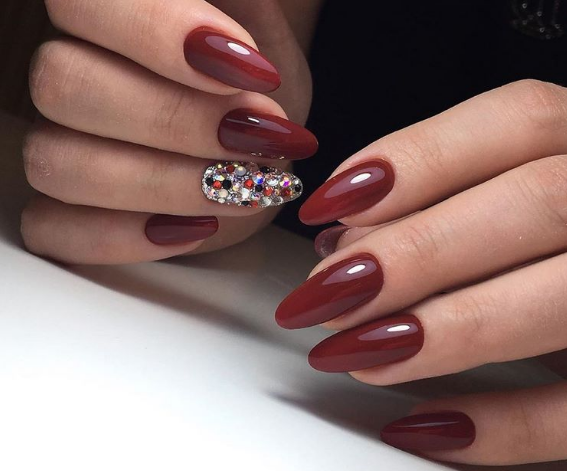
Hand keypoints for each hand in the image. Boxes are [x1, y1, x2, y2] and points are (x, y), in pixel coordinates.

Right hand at [22, 0, 316, 263]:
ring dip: (164, 184)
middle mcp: (70, 76)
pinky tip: (198, 227)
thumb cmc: (257, 81)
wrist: (261, 138)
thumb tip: (225, 34)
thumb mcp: (267, 29)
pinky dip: (125, 237)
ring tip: (243, 187)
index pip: (83, 1)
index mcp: (108, 13)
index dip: (158, 35)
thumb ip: (242, 10)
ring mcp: (60, 145)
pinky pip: (52, 231)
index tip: (253, 70)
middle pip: (63, 85)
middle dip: (176, 121)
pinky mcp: (68, 211)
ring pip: (56, 163)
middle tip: (255, 138)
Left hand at [277, 79, 566, 464]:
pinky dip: (501, 427)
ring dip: (443, 331)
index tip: (327, 204)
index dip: (415, 157)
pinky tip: (421, 425)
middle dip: (415, 250)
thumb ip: (441, 209)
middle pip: (536, 201)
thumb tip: (342, 240)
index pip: (519, 118)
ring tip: (351, 350)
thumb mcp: (514, 210)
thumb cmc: (545, 246)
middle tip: (323, 294)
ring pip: (563, 297)